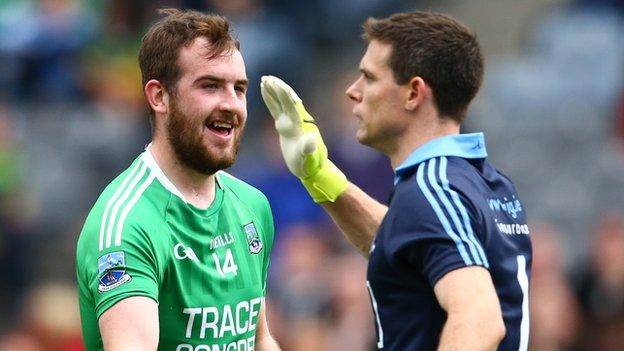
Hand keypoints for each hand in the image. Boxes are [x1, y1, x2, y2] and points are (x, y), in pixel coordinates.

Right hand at [260, 75, 347, 202]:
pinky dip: (271, 100)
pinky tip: (265, 92)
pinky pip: (276, 110)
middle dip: (277, 89)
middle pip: (286, 100)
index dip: (284, 94)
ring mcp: (290, 122)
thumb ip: (309, 149)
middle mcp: (296, 120)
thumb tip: (311, 138)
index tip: (275, 84)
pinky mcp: (284, 126)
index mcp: (300, 125)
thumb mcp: (310, 159)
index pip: (291, 106)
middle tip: (267, 78)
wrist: (311, 168)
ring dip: (273, 91)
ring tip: (264, 80)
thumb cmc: (311, 165)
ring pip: (280, 103)